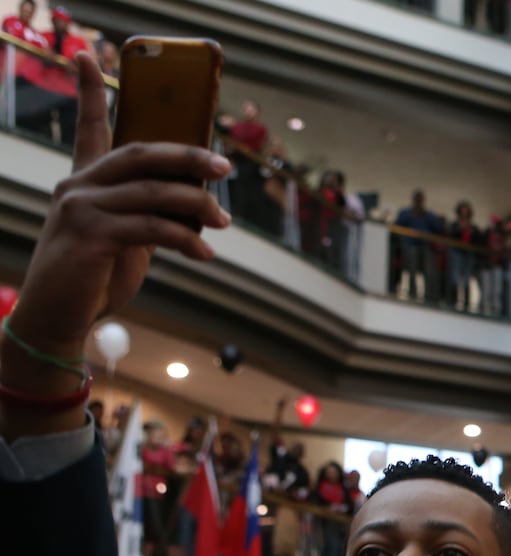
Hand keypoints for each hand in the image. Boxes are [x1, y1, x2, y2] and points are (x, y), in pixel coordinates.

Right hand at [8, 52, 229, 358]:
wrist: (58, 319)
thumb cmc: (94, 278)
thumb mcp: (128, 240)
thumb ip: (153, 215)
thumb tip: (201, 204)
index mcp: (84, 181)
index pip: (89, 126)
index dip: (89, 89)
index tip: (86, 53)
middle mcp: (77, 187)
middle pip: (140, 154)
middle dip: (187, 156)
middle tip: (225, 165)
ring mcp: (80, 209)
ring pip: (152, 191)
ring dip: (196, 205)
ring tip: (223, 222)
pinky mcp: (90, 236)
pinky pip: (151, 227)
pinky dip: (185, 239)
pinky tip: (205, 254)